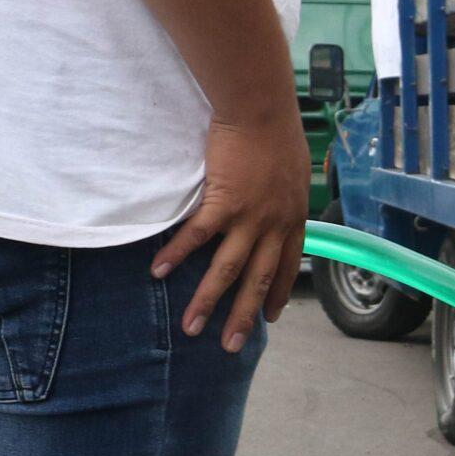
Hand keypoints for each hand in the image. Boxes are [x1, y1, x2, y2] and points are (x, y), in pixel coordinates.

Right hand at [151, 109, 311, 351]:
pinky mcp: (223, 202)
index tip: (270, 318)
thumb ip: (285, 192)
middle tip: (230, 346)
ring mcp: (250, 216)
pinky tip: (159, 273)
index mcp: (293, 217)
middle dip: (243, 316)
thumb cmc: (277, 131)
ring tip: (191, 328)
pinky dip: (177, 255)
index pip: (287, 265)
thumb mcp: (295, 169)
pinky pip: (197, 237)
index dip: (277, 293)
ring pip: (228, 269)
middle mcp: (274, 224)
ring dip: (208, 301)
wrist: (262, 109)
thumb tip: (281, 197)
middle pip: (258, 279)